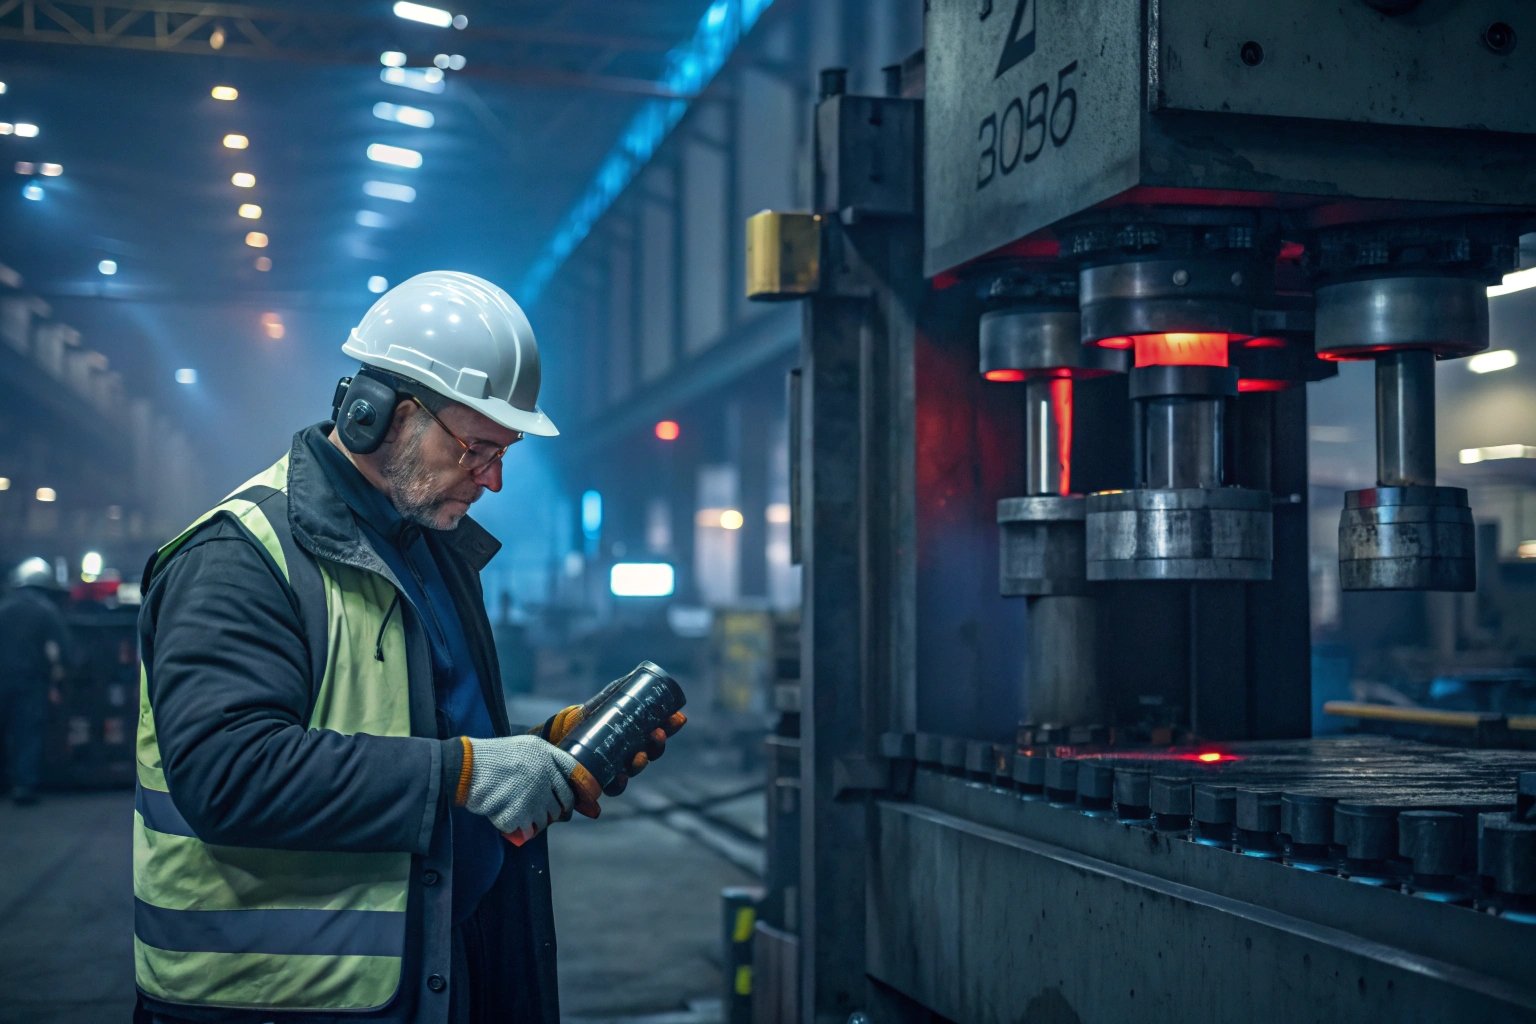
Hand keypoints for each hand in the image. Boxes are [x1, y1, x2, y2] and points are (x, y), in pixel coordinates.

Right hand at [463, 735, 585, 836]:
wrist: (465, 768)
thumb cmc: (490, 757)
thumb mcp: (523, 746)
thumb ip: (543, 759)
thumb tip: (557, 782)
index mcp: (546, 755)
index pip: (572, 774)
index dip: (575, 790)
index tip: (572, 800)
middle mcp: (545, 775)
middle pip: (562, 803)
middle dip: (555, 811)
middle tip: (541, 812)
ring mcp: (534, 797)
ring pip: (546, 819)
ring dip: (537, 821)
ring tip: (523, 816)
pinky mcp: (520, 814)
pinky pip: (528, 830)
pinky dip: (520, 830)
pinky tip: (511, 821)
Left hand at [540, 702, 688, 785]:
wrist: (562, 733)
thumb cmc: (588, 716)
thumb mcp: (604, 701)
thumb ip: (620, 690)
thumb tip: (639, 674)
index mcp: (636, 734)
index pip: (659, 731)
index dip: (671, 726)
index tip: (679, 718)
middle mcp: (630, 753)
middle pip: (651, 753)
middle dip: (657, 745)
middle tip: (657, 734)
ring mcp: (617, 767)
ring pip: (635, 770)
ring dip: (641, 764)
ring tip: (640, 756)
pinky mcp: (600, 779)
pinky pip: (613, 786)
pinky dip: (618, 784)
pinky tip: (620, 777)